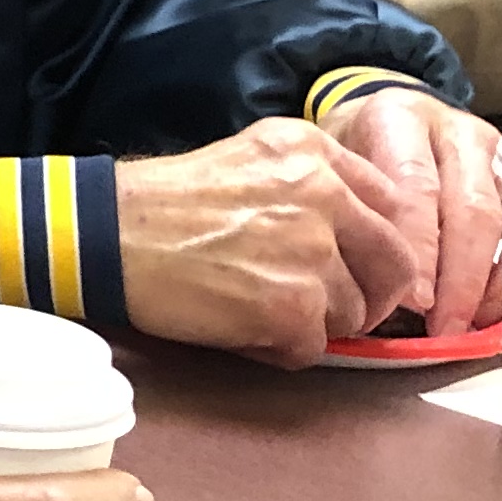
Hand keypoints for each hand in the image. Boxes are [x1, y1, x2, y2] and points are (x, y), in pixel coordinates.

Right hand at [113, 117, 421, 362]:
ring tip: (263, 311)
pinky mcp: (291, 307)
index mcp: (313, 151)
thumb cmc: (165, 203)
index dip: (377, 244)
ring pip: (354, 310)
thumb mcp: (249, 159)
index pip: (393, 204)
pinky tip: (243, 329)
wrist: (106, 233)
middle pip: (394, 263)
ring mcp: (311, 253)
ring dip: (316, 323)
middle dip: (371, 294)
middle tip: (335, 308)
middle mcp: (323, 194)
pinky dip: (282, 349)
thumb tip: (357, 238)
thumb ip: (311, 184)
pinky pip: (315, 347)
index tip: (359, 265)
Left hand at [316, 92, 501, 333]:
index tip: (415, 299)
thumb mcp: (337, 165)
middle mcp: (454, 132)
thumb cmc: (352, 151)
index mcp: (400, 119)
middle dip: (459, 276)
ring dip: (484, 282)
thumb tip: (369, 289)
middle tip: (443, 324)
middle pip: (470, 208)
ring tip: (464, 325)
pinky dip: (500, 278)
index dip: (419, 246)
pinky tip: (483, 311)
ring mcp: (492, 155)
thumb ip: (355, 211)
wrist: (378, 121)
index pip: (416, 185)